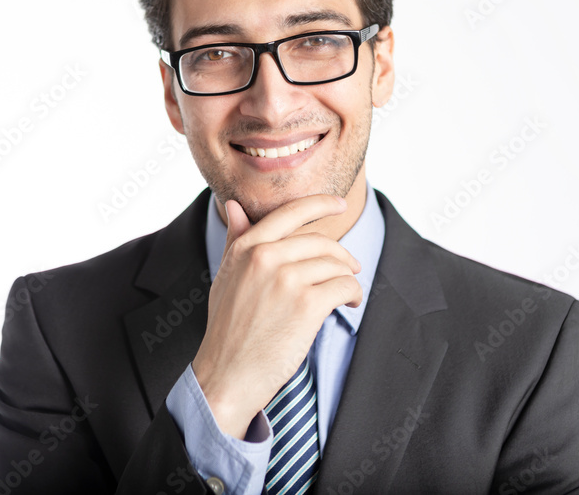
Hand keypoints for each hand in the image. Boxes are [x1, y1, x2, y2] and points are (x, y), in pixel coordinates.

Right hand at [191, 193, 362, 439]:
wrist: (227, 375)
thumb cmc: (226, 330)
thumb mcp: (224, 277)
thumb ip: (235, 240)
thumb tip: (234, 205)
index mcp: (246, 247)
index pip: (290, 212)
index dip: (321, 204)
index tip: (339, 204)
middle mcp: (265, 257)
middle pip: (320, 241)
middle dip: (341, 255)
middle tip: (350, 267)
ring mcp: (287, 279)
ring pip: (336, 264)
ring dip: (349, 278)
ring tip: (348, 294)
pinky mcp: (307, 305)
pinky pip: (345, 286)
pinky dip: (354, 294)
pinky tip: (350, 304)